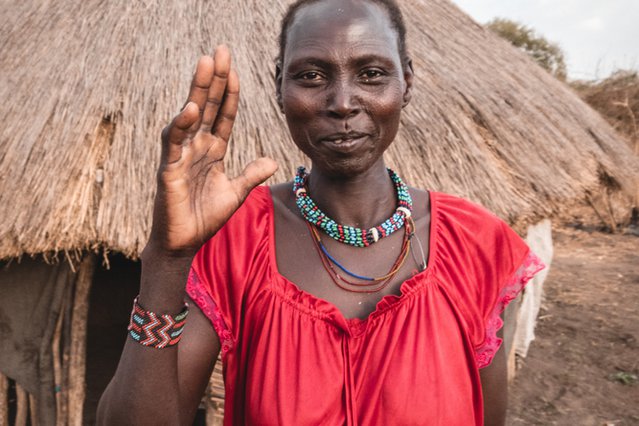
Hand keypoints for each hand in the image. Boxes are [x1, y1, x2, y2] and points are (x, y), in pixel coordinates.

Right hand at [148, 46, 277, 256]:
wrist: (184, 243)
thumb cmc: (204, 217)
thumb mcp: (235, 193)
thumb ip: (250, 174)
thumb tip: (272, 160)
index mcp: (213, 151)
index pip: (223, 115)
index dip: (229, 93)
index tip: (235, 69)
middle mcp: (196, 147)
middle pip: (207, 106)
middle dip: (214, 78)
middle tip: (220, 50)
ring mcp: (181, 156)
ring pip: (190, 116)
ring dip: (198, 90)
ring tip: (206, 64)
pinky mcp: (168, 169)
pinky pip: (174, 143)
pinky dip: (181, 126)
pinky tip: (191, 108)